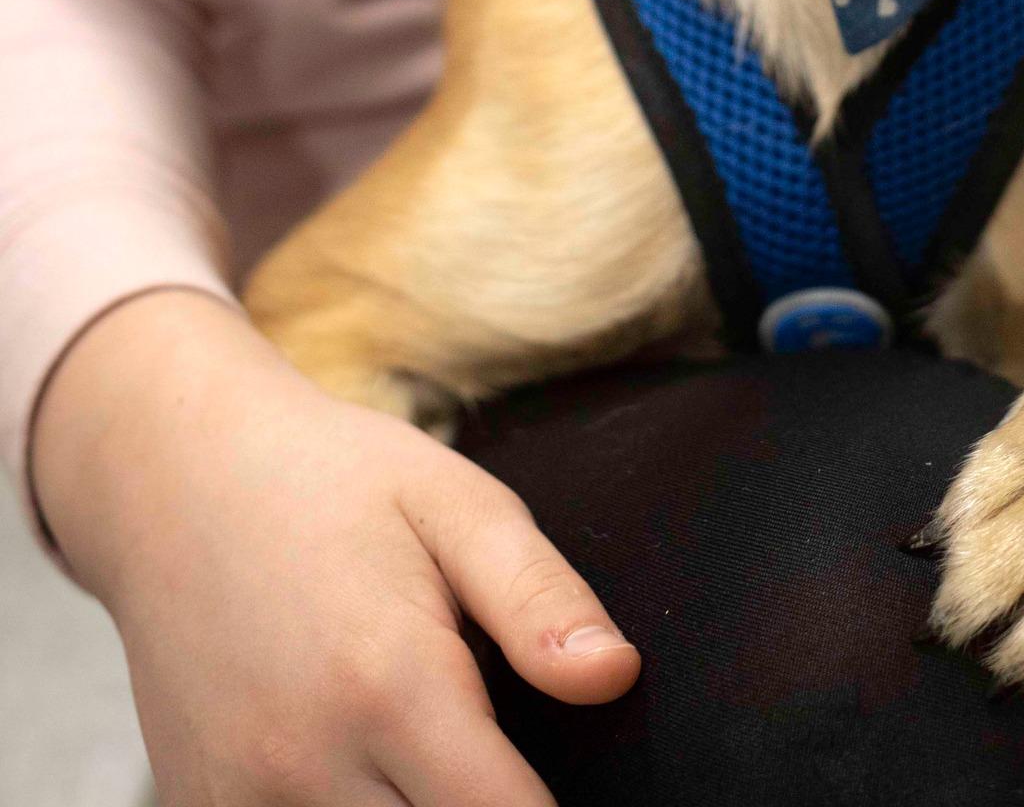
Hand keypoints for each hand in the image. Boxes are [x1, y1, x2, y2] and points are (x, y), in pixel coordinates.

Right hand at [31, 289, 636, 803]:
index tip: (584, 790)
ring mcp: (240, 799)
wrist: (178, 479)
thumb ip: (540, 598)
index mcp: (390, 683)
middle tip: (499, 751)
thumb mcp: (461, 506)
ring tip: (432, 748)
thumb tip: (615, 675)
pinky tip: (370, 765)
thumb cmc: (337, 482)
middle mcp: (305, 763)